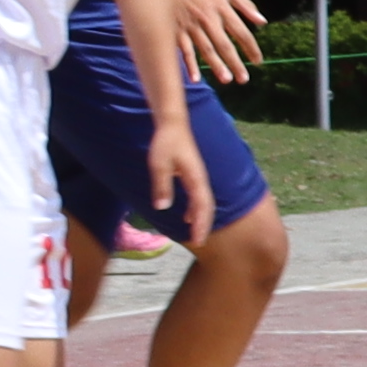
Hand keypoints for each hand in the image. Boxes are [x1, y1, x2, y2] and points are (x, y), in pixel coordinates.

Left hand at [151, 116, 213, 242]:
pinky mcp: (193, 174)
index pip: (202, 206)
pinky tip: (188, 216)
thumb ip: (162, 186)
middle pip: (207, 206)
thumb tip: (163, 208)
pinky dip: (196, 209)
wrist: (173, 124)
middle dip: (204, 225)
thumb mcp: (159, 165)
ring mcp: (198, 177)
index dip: (201, 224)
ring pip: (205, 202)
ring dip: (201, 218)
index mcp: (195, 179)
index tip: (197, 241)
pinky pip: (199, 196)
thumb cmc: (165, 143)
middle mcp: (200, 180)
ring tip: (195, 233)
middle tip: (198, 242)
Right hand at [178, 0, 266, 85]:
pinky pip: (184, 51)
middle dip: (235, 62)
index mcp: (222, 9)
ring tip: (227, 80)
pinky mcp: (175, 32)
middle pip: (224, 44)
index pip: (241, 32)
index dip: (251, 48)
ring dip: (216, 65)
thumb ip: (246, 5)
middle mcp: (208, 19)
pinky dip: (189, 64)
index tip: (258, 62)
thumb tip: (263, 22)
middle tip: (244, 79)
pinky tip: (196, 78)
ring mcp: (191, 26)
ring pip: (206, 49)